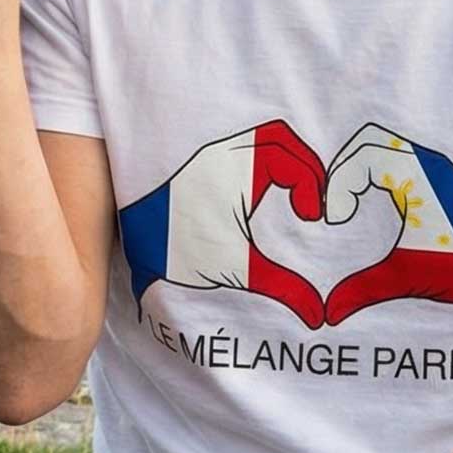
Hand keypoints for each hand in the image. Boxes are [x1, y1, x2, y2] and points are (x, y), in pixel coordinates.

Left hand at [119, 119, 327, 328]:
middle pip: (280, 137)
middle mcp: (223, 154)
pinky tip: (265, 201)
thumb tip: (317, 315)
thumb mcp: (237, 270)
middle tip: (310, 201)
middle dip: (305, 165)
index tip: (311, 216)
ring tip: (292, 200)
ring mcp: (211, 156)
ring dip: (285, 163)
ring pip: (261, 139)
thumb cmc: (180, 251)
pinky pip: (245, 149)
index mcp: (235, 170)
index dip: (312, 184)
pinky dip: (265, 165)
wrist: (135, 245)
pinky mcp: (203, 165)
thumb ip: (283, 289)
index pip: (290, 158)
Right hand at [322, 123, 452, 362]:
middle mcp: (426, 162)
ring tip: (355, 206)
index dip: (338, 184)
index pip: (359, 157)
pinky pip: (401, 159)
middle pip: (368, 140)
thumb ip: (364, 290)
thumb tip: (329, 312)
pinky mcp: (443, 178)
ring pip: (386, 147)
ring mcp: (436, 168)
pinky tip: (382, 209)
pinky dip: (381, 174)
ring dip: (363, 170)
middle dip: (345, 168)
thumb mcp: (410, 277)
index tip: (336, 219)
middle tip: (338, 204)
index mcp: (415, 174)